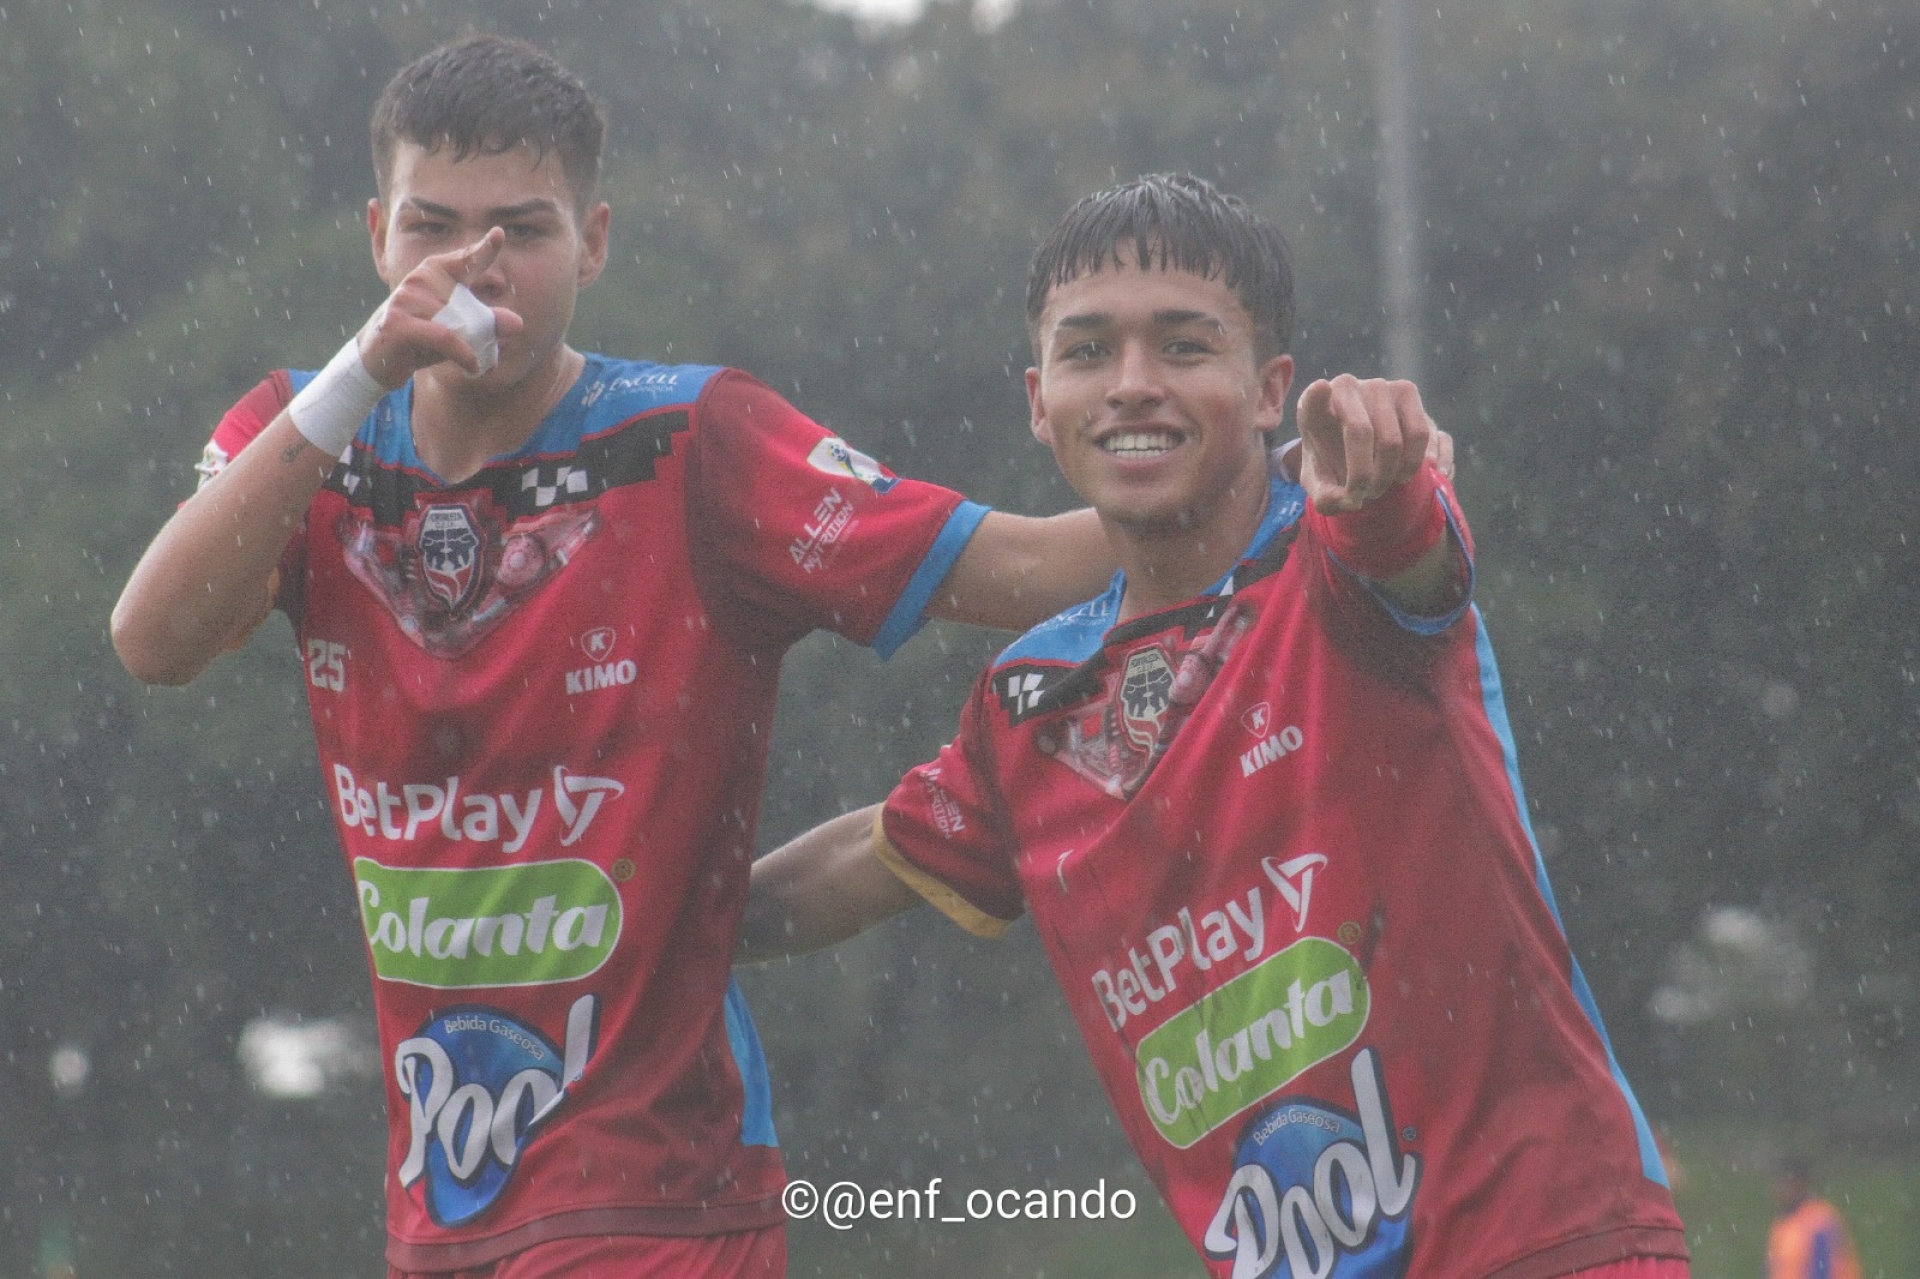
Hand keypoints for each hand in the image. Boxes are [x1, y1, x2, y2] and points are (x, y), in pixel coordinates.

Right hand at [357, 228, 524, 386]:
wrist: (378, 360)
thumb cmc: (422, 339)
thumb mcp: (458, 330)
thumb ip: (487, 323)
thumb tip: (518, 323)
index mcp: (435, 272)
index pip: (465, 260)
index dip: (484, 249)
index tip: (499, 234)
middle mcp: (420, 279)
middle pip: (469, 304)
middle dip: (482, 331)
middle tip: (489, 352)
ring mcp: (406, 298)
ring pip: (459, 323)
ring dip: (472, 346)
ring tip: (476, 362)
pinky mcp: (398, 323)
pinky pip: (444, 337)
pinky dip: (463, 353)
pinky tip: (474, 366)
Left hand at [1295, 375, 1437, 513]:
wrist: (1360, 446)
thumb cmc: (1334, 464)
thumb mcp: (1323, 485)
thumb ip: (1325, 498)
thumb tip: (1347, 501)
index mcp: (1311, 409)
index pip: (1313, 398)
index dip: (1316, 397)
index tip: (1320, 389)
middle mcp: (1344, 387)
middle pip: (1361, 435)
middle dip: (1365, 477)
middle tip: (1367, 495)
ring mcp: (1376, 385)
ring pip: (1392, 441)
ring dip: (1389, 476)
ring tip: (1380, 486)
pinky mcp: (1406, 390)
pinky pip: (1418, 434)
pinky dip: (1413, 463)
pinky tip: (1402, 475)